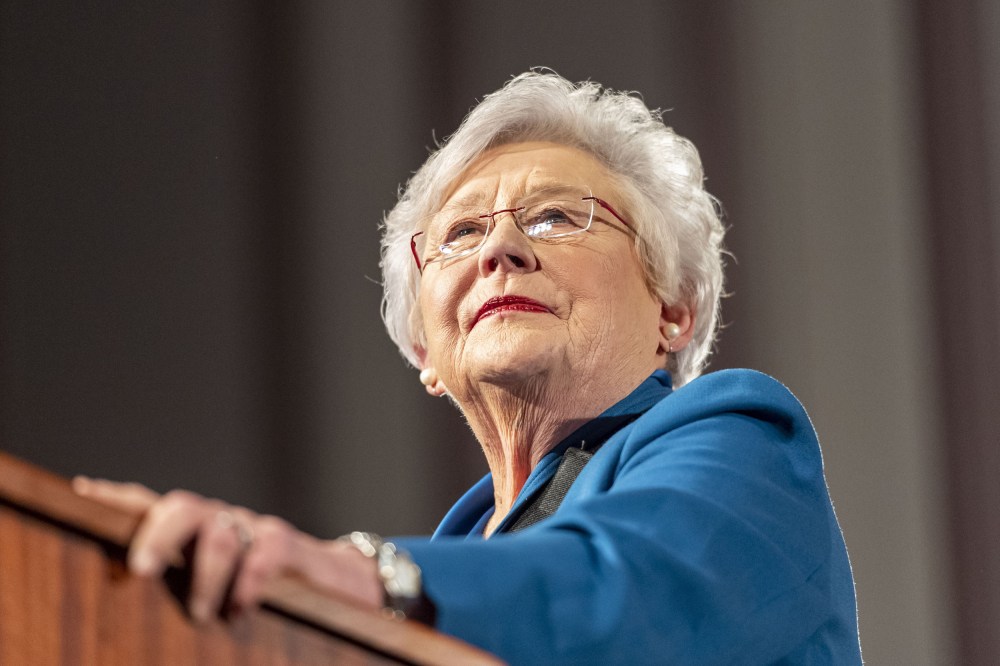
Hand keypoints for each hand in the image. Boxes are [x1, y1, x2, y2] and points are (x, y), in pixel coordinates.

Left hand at [72, 477, 382, 622]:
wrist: (331, 584)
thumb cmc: (258, 591)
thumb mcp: (212, 586)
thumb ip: (177, 580)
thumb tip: (122, 582)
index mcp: (193, 532)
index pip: (150, 505)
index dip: (117, 499)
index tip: (81, 493)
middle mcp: (220, 521)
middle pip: (181, 507)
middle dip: (156, 535)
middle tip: (143, 572)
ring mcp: (253, 527)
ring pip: (220, 532)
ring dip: (206, 575)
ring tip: (203, 615)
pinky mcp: (288, 542)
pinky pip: (266, 549)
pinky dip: (250, 578)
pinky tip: (242, 606)